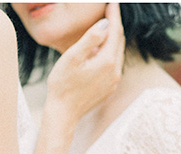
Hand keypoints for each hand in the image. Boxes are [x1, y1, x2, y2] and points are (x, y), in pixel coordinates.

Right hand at [46, 3, 123, 124]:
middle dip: (114, 26)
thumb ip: (90, 39)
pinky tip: (98, 54)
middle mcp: (115, 71)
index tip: (112, 3)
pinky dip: (108, 55)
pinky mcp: (109, 89)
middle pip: (118, 41)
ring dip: (112, 40)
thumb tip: (104, 24)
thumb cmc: (62, 86)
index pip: (114, 31)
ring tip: (103, 31)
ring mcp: (113, 81)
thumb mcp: (71, 59)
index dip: (113, 15)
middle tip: (109, 12)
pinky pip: (113, 66)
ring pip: (117, 54)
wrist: (62, 115)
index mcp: (106, 61)